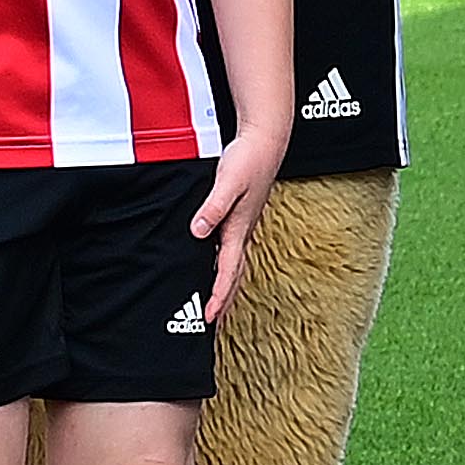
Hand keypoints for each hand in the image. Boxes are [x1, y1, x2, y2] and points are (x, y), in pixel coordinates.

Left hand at [186, 128, 282, 322]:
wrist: (266, 141)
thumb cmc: (249, 159)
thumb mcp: (228, 182)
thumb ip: (213, 208)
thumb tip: (198, 233)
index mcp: (240, 228)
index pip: (228, 271)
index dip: (218, 296)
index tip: (208, 317)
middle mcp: (243, 231)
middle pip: (235, 275)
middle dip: (225, 301)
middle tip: (213, 324)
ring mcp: (243, 225)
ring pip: (234, 264)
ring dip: (226, 286)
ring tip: (215, 304)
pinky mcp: (240, 216)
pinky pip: (231, 249)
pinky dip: (224, 265)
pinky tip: (213, 265)